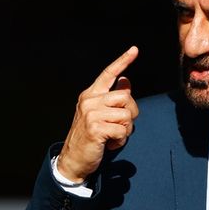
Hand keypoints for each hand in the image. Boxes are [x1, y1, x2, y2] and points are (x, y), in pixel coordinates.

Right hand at [56, 46, 139, 182]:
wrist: (74, 159)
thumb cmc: (89, 138)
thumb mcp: (100, 115)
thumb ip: (111, 99)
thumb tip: (126, 81)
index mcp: (90, 95)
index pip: (108, 74)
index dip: (123, 61)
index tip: (134, 49)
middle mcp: (89, 100)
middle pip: (126, 98)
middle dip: (131, 114)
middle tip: (120, 126)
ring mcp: (91, 114)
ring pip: (126, 115)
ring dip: (125, 129)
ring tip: (112, 136)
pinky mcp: (95, 128)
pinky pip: (122, 131)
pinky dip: (120, 141)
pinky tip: (109, 144)